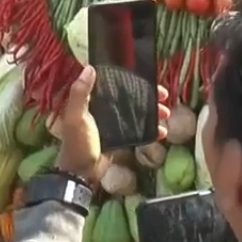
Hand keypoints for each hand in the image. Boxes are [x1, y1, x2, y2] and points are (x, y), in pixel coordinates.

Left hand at [55, 66, 170, 184]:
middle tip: (163, 96)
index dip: (132, 79)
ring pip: (137, 112)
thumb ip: (80, 94)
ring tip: (165, 113)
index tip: (148, 78)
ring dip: (152, 112)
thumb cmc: (77, 143)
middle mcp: (104, 108)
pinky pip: (139, 130)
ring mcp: (114, 123)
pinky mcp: (121, 137)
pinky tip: (161, 132)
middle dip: (148, 95)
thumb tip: (89, 68)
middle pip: (130, 97)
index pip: (115, 83)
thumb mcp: (76, 117)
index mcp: (93, 100)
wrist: (82, 173)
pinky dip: (150, 130)